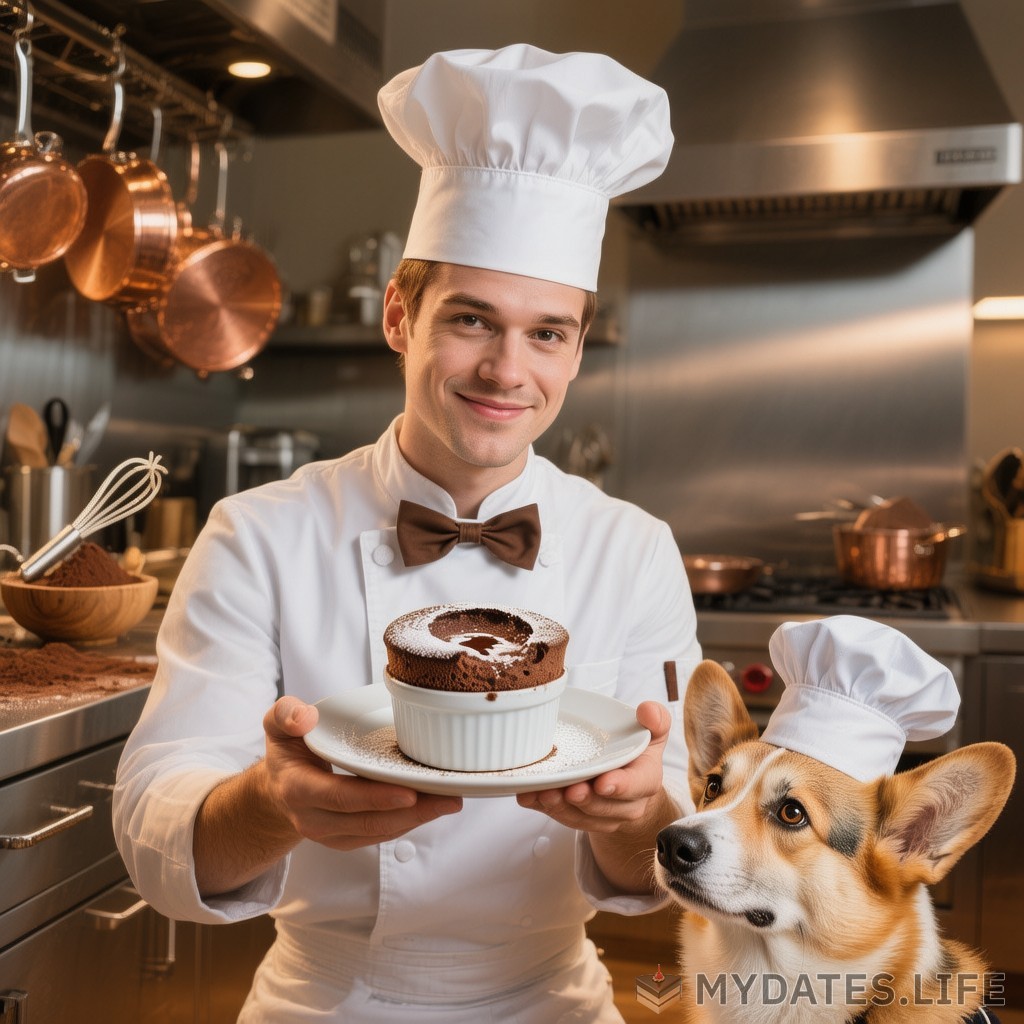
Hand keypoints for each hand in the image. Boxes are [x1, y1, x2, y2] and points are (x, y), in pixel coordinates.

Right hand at [261, 696, 463, 851]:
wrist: (278, 787)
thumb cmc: (287, 750)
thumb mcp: (277, 724)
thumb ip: (286, 714)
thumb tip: (305, 717)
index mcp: (298, 789)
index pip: (340, 797)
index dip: (376, 797)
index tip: (410, 792)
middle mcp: (314, 819)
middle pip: (368, 821)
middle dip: (412, 812)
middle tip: (449, 797)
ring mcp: (331, 834)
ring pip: (379, 832)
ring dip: (418, 820)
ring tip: (450, 801)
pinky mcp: (347, 839)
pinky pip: (381, 835)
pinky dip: (409, 822)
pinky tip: (433, 807)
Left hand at [516, 700, 671, 832]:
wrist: (628, 780)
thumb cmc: (636, 749)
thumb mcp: (652, 730)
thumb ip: (655, 719)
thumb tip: (646, 710)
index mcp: (646, 779)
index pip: (638, 785)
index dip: (621, 786)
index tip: (602, 783)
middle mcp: (628, 804)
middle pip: (605, 807)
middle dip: (585, 800)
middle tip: (567, 790)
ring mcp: (604, 816)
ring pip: (581, 817)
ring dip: (561, 808)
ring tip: (543, 793)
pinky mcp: (581, 819)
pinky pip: (563, 818)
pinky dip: (544, 808)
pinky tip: (529, 796)